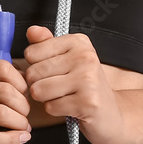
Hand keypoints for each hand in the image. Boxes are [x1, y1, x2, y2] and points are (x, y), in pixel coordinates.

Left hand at [23, 25, 126, 143]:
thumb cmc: (84, 85)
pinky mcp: (88, 102)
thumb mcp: (66, 59)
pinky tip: (70, 107)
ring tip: (63, 96)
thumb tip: (31, 30)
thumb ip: (45, 44)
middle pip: (33, 72)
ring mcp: (88, 79)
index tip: (52, 71)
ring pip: (39, 90)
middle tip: (57, 87)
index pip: (32, 52)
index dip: (35, 66)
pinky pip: (51, 107)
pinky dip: (56, 110)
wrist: (110, 113)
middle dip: (38, 85)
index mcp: (78, 42)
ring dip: (46, 99)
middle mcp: (85, 56)